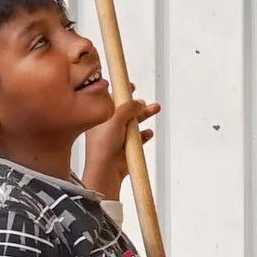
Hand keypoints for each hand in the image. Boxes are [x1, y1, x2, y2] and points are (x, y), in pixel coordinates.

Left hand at [83, 87, 155, 207]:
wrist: (106, 170)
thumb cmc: (103, 147)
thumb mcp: (116, 118)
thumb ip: (128, 107)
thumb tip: (138, 103)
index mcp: (102, 118)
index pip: (112, 101)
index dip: (121, 93)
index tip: (129, 86)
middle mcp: (109, 127)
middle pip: (126, 111)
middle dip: (138, 105)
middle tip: (147, 101)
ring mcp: (118, 138)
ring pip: (134, 124)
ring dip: (144, 117)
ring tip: (154, 110)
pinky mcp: (126, 149)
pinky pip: (138, 139)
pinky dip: (144, 135)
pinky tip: (148, 133)